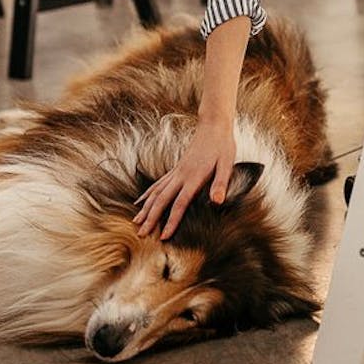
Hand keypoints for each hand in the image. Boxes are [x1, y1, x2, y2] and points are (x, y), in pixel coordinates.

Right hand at [133, 116, 236, 239]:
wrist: (213, 126)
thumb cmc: (222, 146)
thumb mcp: (227, 164)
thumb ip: (221, 183)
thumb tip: (217, 201)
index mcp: (193, 177)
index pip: (179, 204)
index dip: (171, 221)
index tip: (164, 237)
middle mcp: (181, 175)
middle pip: (161, 200)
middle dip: (151, 218)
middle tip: (141, 235)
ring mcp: (176, 172)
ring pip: (156, 192)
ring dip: (145, 208)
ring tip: (136, 223)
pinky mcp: (176, 169)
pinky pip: (158, 184)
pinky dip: (148, 194)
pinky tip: (140, 202)